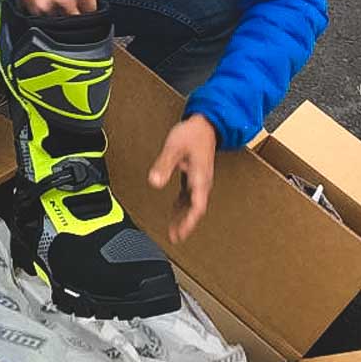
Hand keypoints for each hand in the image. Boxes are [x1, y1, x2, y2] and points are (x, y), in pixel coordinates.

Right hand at [15, 0, 97, 14]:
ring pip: (62, 25)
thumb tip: (97, 7)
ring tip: (56, 2)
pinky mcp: (37, 11)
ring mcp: (51, 6)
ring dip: (61, 18)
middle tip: (70, 6)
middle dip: (76, 17)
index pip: (92, 13)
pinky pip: (47, 22)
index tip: (85, 10)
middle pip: (78, 22)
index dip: (89, 12)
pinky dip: (48, 16)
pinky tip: (47, 2)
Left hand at [147, 114, 217, 243]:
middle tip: (175, 238)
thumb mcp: (174, 148)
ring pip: (193, 204)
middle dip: (186, 224)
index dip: (189, 222)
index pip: (197, 206)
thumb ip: (164, 165)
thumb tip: (154, 182)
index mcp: (200, 178)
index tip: (181, 233)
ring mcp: (200, 180)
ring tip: (175, 231)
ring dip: (184, 217)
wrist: (206, 123)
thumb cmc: (192, 134)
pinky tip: (175, 210)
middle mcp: (202, 182)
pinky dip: (182, 206)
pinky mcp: (196, 176)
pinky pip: (190, 196)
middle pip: (196, 209)